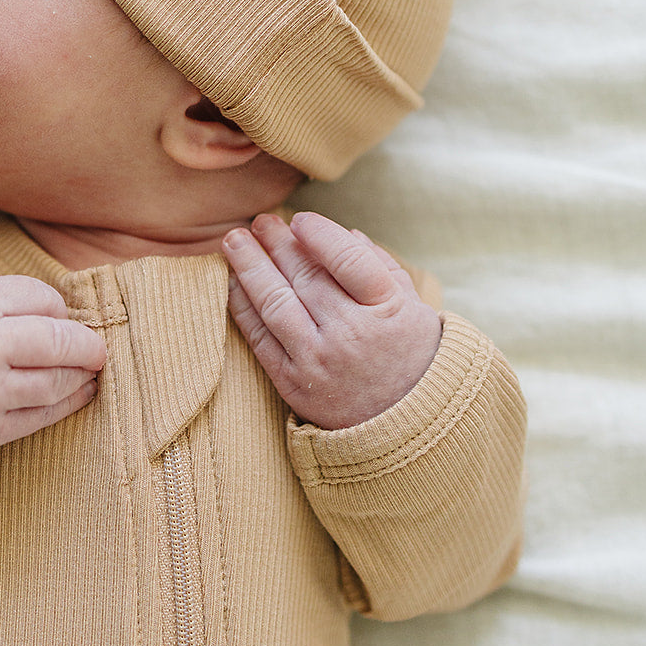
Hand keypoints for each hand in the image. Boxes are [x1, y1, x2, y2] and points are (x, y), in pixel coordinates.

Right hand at [0, 276, 106, 456]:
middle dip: (88, 344)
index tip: (57, 317)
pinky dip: (70, 401)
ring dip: (82, 374)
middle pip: (60, 342)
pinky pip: (44, 416)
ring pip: (58, 382)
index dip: (58, 308)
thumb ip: (14, 302)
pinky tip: (80, 391)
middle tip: (97, 347)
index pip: (44, 300)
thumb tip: (75, 320)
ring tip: (89, 369)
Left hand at [222, 212, 441, 429]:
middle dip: (277, 243)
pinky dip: (242, 307)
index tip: (300, 219)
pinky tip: (232, 283)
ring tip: (235, 241)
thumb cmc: (412, 357)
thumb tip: (347, 233)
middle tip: (260, 222)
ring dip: (250, 267)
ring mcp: (319, 360)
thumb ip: (382, 268)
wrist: (407, 426)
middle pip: (305, 277)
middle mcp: (351, 333)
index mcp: (387, 309)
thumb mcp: (413, 309)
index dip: (319, 235)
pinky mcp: (293, 384)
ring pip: (275, 302)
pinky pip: (260, 338)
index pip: (347, 260)